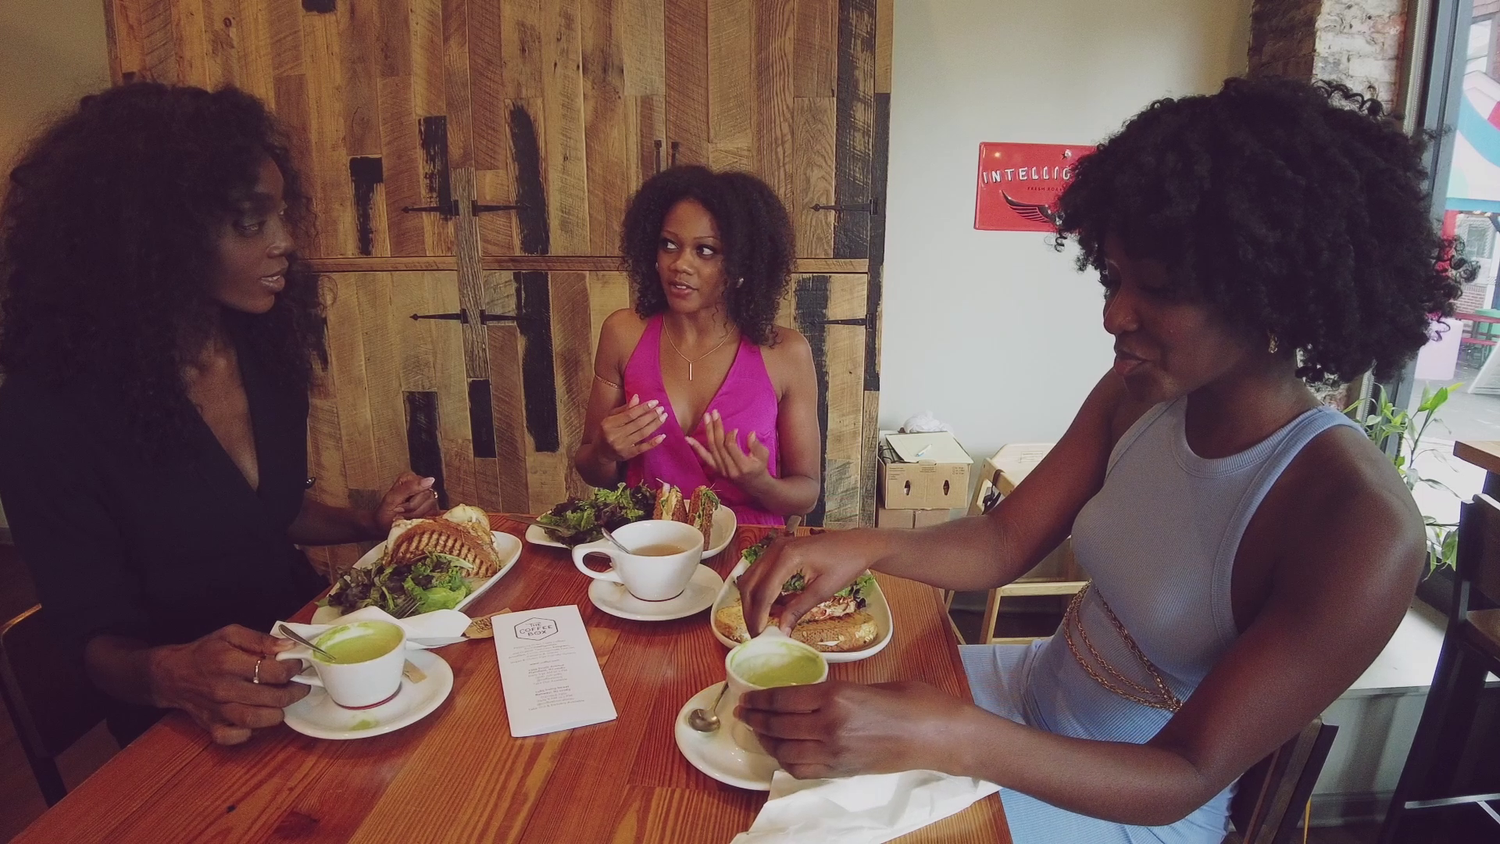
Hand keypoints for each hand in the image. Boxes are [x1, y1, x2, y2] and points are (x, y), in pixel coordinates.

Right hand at [148, 625, 308, 744]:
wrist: (172, 674)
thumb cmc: (205, 652)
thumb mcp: (230, 634)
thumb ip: (260, 639)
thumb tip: (288, 645)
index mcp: (228, 662)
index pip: (272, 671)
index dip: (292, 669)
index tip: (298, 666)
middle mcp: (223, 688)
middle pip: (270, 698)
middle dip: (293, 693)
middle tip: (301, 687)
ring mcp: (217, 710)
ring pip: (256, 720)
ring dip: (277, 714)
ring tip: (283, 704)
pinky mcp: (211, 726)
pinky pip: (235, 737)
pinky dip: (250, 733)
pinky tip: (257, 721)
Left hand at [373, 472, 438, 534]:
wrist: (383, 526)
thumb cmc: (386, 512)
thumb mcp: (393, 499)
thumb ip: (410, 487)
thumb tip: (431, 479)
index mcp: (410, 478)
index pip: (423, 487)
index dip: (412, 502)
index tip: (398, 507)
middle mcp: (422, 484)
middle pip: (428, 497)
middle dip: (413, 509)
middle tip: (400, 512)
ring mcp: (428, 496)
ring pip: (431, 506)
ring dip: (416, 515)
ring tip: (405, 516)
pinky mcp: (432, 508)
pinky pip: (434, 513)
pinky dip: (422, 519)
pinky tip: (413, 520)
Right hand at [597, 394, 667, 462]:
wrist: (600, 453)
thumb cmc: (606, 431)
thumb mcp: (610, 418)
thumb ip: (624, 408)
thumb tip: (637, 397)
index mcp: (608, 424)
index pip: (629, 414)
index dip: (643, 408)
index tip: (655, 402)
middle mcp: (614, 435)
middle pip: (637, 424)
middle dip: (651, 415)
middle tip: (662, 409)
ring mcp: (621, 446)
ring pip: (642, 434)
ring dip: (655, 425)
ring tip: (663, 417)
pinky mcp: (627, 455)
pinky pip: (642, 448)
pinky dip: (653, 442)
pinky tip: (662, 436)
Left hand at [685, 409, 770, 491]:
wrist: (755, 487)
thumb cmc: (760, 468)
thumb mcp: (764, 456)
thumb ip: (756, 445)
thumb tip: (750, 434)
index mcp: (743, 466)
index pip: (731, 446)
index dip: (730, 435)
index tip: (735, 429)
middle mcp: (729, 469)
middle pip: (719, 445)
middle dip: (716, 427)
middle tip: (714, 413)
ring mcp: (721, 470)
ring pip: (711, 448)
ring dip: (708, 431)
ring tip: (706, 417)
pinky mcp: (716, 470)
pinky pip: (705, 457)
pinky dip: (696, 447)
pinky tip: (688, 439)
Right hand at [736, 529, 883, 636]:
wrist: (858, 544)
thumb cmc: (846, 564)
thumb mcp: (823, 590)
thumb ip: (798, 609)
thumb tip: (781, 630)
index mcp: (787, 557)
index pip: (763, 592)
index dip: (758, 616)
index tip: (759, 636)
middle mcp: (776, 549)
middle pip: (750, 584)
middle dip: (750, 610)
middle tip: (756, 632)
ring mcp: (776, 547)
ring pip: (751, 577)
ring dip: (753, 600)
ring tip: (764, 620)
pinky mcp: (779, 549)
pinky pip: (761, 572)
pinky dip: (762, 590)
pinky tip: (774, 605)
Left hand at [738, 680, 976, 778]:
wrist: (939, 736)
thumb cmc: (915, 701)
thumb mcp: (870, 684)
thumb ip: (838, 691)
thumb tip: (812, 697)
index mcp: (835, 697)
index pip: (783, 699)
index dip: (760, 699)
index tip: (746, 697)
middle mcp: (829, 726)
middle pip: (778, 725)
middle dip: (756, 719)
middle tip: (743, 712)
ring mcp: (835, 752)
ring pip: (786, 750)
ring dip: (767, 741)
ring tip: (758, 731)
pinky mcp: (843, 770)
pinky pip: (803, 769)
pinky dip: (786, 760)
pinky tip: (782, 752)